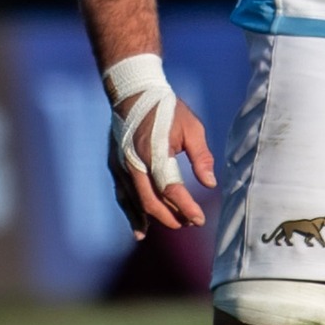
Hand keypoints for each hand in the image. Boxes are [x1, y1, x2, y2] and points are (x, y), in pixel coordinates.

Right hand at [109, 95, 215, 236]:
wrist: (133, 93)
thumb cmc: (167, 109)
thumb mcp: (191, 127)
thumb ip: (201, 157)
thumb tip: (210, 184)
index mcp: (153, 152)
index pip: (170, 189)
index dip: (185, 207)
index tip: (199, 220)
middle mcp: (133, 163)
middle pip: (151, 202)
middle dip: (171, 217)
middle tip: (190, 223)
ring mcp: (121, 166)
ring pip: (135, 203)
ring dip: (155, 219)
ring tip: (174, 226)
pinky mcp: (115, 167)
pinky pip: (123, 197)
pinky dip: (132, 215)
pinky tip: (141, 231)